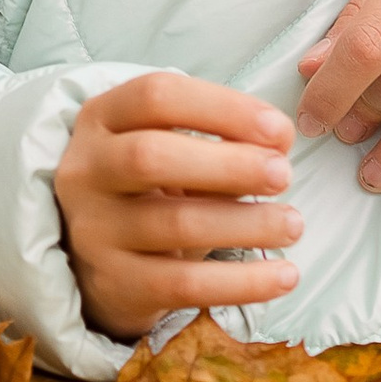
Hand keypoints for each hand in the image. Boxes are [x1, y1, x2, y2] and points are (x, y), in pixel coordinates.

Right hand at [54, 72, 299, 342]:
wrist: (94, 259)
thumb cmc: (149, 185)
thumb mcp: (169, 146)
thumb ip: (219, 139)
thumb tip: (279, 143)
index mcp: (101, 119)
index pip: (157, 96)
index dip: (223, 108)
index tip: (279, 131)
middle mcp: (86, 171)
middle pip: (151, 157)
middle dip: (229, 164)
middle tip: (284, 175)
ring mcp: (94, 231)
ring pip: (174, 224)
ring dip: (246, 224)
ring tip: (293, 224)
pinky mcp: (114, 285)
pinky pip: (184, 285)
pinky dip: (242, 282)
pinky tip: (285, 275)